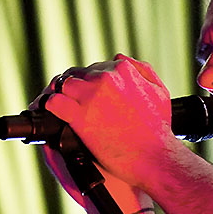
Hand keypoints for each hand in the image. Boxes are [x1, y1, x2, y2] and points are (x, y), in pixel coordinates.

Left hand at [29, 54, 170, 208]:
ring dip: (64, 96)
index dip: (92, 82)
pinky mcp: (78, 115)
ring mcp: (90, 96)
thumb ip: (143, 70)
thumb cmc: (159, 129)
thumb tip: (120, 57)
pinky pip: (53, 102)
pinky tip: (57, 116)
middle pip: (78, 75)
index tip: (93, 95)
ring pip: (63, 85)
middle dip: (77, 88)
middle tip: (79, 104)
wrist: (154, 156)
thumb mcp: (160, 92)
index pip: (97, 67)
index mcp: (123, 70)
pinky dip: (52, 108)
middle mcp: (105, 78)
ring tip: (67, 109)